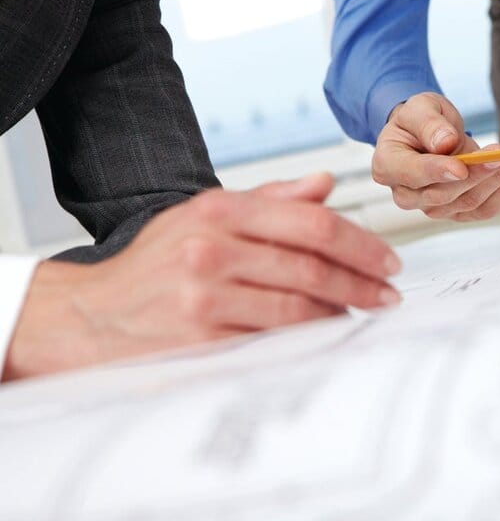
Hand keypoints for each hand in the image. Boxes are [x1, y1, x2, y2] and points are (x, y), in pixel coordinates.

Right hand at [4, 174, 401, 380]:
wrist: (90, 317)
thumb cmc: (156, 265)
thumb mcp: (204, 217)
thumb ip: (270, 199)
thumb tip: (324, 183)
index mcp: (219, 210)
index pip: (311, 221)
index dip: (360, 244)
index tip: (388, 262)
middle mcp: (211, 247)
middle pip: (312, 264)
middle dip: (362, 282)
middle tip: (388, 294)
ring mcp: (205, 294)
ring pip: (299, 304)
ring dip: (342, 311)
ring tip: (363, 313)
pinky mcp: (202, 336)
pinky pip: (275, 337)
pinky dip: (309, 335)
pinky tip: (327, 332)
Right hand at [373, 92, 499, 221]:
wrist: (427, 135)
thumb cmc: (418, 121)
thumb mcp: (419, 108)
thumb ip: (428, 124)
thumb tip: (445, 143)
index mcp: (388, 166)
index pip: (413, 175)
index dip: (437, 172)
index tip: (462, 167)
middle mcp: (407, 195)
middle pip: (445, 194)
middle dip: (479, 172)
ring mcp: (433, 209)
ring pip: (469, 202)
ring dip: (499, 178)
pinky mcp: (457, 212)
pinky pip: (485, 209)